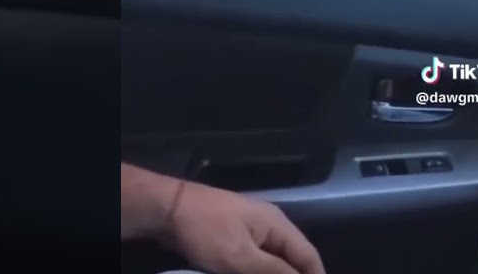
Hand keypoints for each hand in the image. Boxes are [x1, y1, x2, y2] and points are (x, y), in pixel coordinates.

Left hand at [167, 181, 324, 273]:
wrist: (168, 210)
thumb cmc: (206, 232)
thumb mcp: (241, 258)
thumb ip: (274, 272)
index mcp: (278, 225)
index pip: (309, 256)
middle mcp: (270, 225)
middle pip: (294, 258)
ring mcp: (252, 229)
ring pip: (276, 260)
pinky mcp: (236, 236)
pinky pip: (259, 258)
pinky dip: (262, 272)